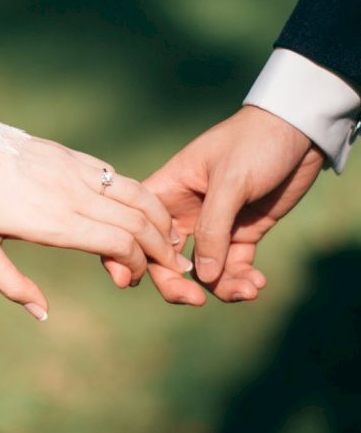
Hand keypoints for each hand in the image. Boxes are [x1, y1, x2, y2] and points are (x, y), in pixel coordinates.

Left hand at [0, 136, 190, 319]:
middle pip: (138, 220)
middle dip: (162, 247)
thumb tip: (43, 314)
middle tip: (172, 265)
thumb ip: (12, 285)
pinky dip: (137, 194)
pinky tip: (140, 208)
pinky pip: (115, 175)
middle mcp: (73, 194)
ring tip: (170, 236)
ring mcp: (74, 170)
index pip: (119, 242)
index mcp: (54, 222)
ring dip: (159, 217)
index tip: (130, 279)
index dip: (137, 264)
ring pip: (135, 192)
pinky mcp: (70, 155)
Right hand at [142, 106, 324, 302]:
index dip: (132, 255)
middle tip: (196, 300)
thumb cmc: (255, 142)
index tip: (137, 281)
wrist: (300, 131)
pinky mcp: (242, 233)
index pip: (139, 228)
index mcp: (168, 190)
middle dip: (177, 284)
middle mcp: (185, 212)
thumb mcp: (230, 180)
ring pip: (203, 270)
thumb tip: (202, 277)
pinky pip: (233, 267)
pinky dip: (242, 280)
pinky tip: (257, 283)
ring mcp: (214, 225)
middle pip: (166, 259)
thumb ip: (213, 228)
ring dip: (221, 287)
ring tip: (247, 290)